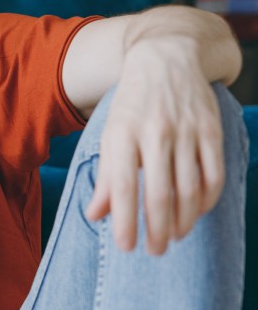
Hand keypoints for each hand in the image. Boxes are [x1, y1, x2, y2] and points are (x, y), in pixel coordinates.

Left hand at [85, 38, 224, 254]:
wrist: (166, 58)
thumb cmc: (132, 105)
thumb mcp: (110, 134)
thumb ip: (105, 176)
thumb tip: (95, 215)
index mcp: (122, 134)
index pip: (123, 187)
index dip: (125, 221)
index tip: (127, 247)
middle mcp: (153, 133)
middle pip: (159, 193)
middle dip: (157, 229)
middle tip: (156, 252)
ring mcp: (185, 131)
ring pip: (189, 189)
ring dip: (184, 220)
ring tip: (174, 237)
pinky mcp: (211, 129)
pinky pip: (214, 174)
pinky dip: (207, 200)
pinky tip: (197, 213)